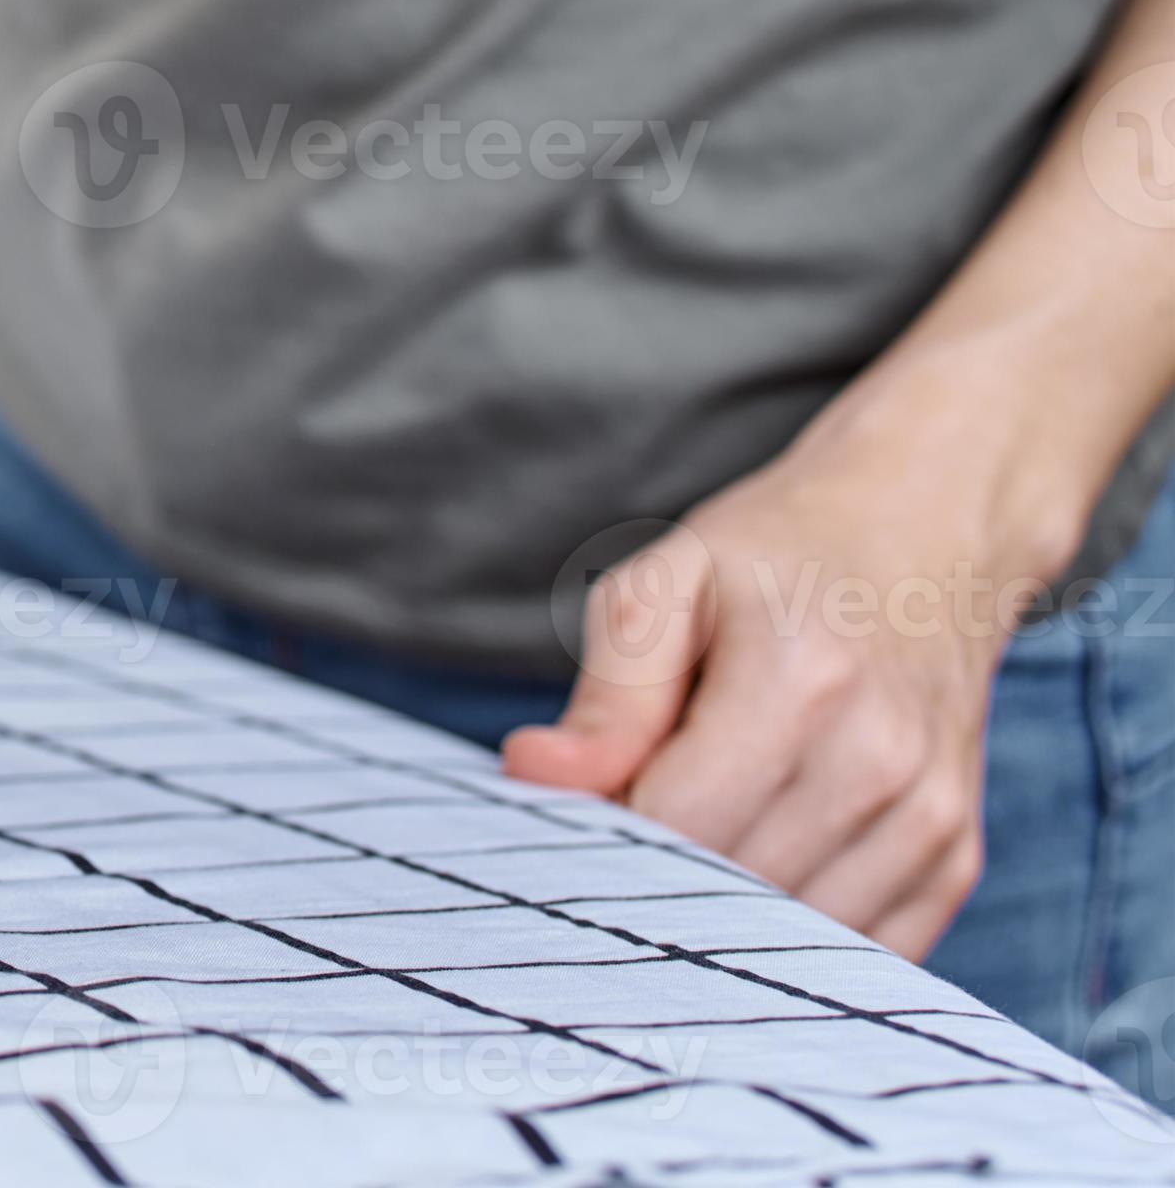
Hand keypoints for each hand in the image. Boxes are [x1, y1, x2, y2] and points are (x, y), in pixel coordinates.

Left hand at [502, 353, 1082, 958]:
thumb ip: (608, 689)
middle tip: (632, 816)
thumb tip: (535, 774)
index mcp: (800, 684)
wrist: (929, 537)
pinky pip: (857, 952)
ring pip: (790, 935)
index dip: (604, 829)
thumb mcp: (669, 580)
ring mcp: (929, 820)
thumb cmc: (776, 560)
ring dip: (724, 911)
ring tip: (698, 831)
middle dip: (656, 873)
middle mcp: (879, 763)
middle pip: (729, 889)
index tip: (581, 800)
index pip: (673, 824)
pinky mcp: (954, 860)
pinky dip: (793, 932)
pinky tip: (761, 865)